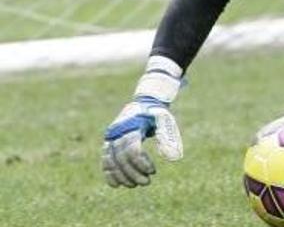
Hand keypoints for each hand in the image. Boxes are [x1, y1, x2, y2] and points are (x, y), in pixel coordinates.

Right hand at [102, 56, 182, 187]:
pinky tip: (117, 185)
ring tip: (134, 185)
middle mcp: (117, 132)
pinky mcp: (108, 143)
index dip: (141, 163)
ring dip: (121, 176)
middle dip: (132, 173)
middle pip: (121, 157)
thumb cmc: (156, 113)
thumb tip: (172, 157)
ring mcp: (110, 138)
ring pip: (111, 161)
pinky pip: (105, 160)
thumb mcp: (164, 119)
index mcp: (131, 125)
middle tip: (146, 183)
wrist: (144, 103)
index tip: (153, 171)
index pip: (132, 149)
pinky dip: (109, 173)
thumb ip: (167, 135)